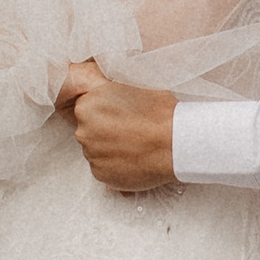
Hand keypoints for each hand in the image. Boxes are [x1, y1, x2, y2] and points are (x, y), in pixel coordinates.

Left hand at [58, 60, 178, 192]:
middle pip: (90, 130)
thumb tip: (104, 87)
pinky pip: (105, 168)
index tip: (123, 115)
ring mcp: (91, 155)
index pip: (88, 108)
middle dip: (106, 131)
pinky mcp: (101, 175)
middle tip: (131, 130)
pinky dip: (117, 166)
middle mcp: (83, 131)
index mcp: (87, 105)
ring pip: (98, 150)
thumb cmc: (160, 111)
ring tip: (136, 145)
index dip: (107, 111)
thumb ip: (111, 89)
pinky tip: (135, 159)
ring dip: (112, 149)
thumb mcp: (132, 84)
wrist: (176, 143)